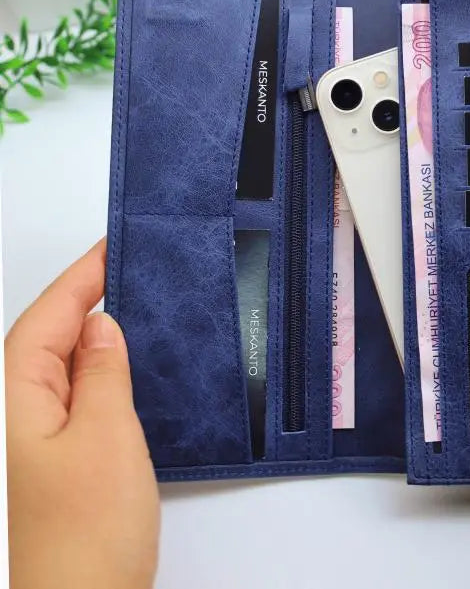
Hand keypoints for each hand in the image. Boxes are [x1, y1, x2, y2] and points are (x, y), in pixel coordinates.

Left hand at [5, 240, 159, 588]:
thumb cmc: (81, 544)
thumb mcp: (106, 437)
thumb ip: (102, 373)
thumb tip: (100, 327)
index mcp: (12, 399)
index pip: (47, 315)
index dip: (83, 275)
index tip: (115, 243)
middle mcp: (11, 419)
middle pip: (46, 338)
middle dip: (87, 299)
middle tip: (135, 268)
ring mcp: (26, 448)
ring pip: (58, 372)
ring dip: (93, 340)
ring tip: (138, 311)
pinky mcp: (47, 472)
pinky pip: (69, 404)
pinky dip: (97, 379)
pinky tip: (126, 378)